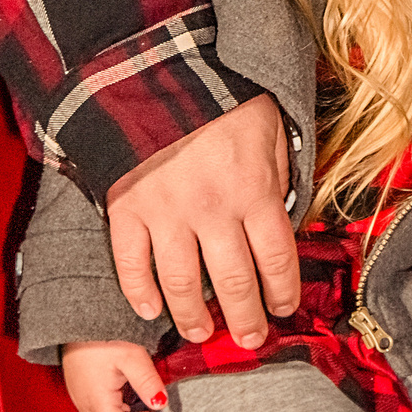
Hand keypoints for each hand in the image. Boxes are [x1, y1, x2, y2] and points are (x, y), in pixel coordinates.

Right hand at [62, 340, 167, 411]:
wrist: (77, 318)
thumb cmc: (104, 334)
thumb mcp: (133, 357)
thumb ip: (148, 383)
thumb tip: (161, 405)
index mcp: (96, 399)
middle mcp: (85, 401)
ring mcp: (81, 394)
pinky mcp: (82, 386)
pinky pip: (100, 410)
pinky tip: (134, 407)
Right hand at [105, 94, 297, 347]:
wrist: (159, 71)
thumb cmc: (224, 98)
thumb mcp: (271, 130)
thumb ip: (277, 177)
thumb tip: (282, 217)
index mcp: (254, 190)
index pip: (276, 258)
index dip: (282, 291)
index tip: (284, 309)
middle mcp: (213, 210)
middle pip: (233, 281)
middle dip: (245, 318)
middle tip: (250, 340)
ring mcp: (166, 214)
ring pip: (181, 284)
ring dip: (192, 316)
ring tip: (200, 332)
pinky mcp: (127, 210)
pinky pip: (131, 264)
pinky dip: (138, 292)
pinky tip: (148, 310)